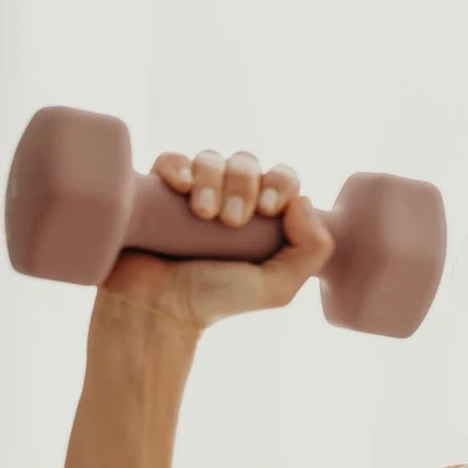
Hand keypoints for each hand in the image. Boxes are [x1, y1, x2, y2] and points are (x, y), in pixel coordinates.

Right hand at [97, 148, 334, 331]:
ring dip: (212, 179)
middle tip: (232, 221)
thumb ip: (311, 251)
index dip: (280, 184)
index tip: (268, 210)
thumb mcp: (276, 287)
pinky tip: (180, 187)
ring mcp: (193, 193)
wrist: (156, 308)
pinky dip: (178, 166)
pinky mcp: (157, 190)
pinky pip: (171, 160)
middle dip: (244, 184)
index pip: (282, 179)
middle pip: (247, 163)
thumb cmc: (216, 300)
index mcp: (263, 219)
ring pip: (211, 158)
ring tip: (204, 214)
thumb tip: (302, 201)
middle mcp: (230, 200)